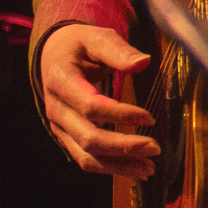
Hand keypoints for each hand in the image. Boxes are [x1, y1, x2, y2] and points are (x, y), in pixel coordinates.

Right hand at [37, 22, 156, 175]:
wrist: (53, 55)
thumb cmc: (79, 45)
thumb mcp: (96, 37)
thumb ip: (118, 50)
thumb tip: (143, 62)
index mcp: (61, 80)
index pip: (91, 106)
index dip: (120, 114)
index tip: (150, 117)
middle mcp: (56, 109)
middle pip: (88, 138)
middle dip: (122, 147)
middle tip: (155, 148)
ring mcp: (60, 127)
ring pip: (86, 157)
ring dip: (118, 165)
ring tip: (149, 168)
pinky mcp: (67, 137)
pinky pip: (86, 160)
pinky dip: (110, 168)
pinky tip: (135, 169)